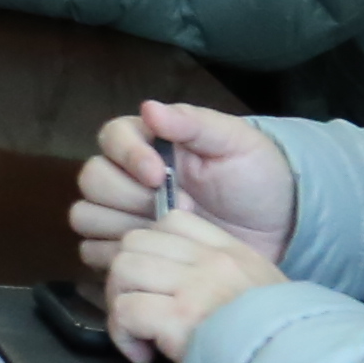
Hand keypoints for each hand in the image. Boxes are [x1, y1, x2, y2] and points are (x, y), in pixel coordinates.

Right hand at [69, 99, 295, 267]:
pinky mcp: (129, 250)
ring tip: (163, 233)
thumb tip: (149, 108)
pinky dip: (115, 255)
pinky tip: (153, 254)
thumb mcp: (234, 143)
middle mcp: (128, 177)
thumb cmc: (256, 177)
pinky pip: (93, 252)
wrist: (277, 229)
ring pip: (86, 216)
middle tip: (172, 209)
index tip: (158, 175)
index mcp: (149, 143)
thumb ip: (193, 123)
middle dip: (127, 196)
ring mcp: (124, 216)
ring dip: (118, 226)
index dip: (127, 156)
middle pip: (92, 180)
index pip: (111, 137)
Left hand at [97, 209, 285, 362]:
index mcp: (231, 252)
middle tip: (137, 311)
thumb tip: (178, 277)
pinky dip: (124, 335)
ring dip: (120, 303)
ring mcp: (196, 286)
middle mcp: (212, 262)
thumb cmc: (277, 343)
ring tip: (138, 332)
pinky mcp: (180, 317)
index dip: (150, 249)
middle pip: (135, 241)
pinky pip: (125, 310)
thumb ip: (224, 277)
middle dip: (124, 277)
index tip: (155, 283)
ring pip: (123, 269)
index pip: (172, 221)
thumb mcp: (261, 292)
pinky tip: (143, 354)